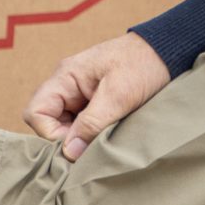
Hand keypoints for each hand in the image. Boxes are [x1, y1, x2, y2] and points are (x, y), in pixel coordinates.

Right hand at [23, 32, 171, 160]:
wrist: (168, 51)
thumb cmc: (143, 65)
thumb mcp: (119, 95)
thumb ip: (91, 123)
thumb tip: (69, 153)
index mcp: (65, 77)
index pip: (36, 113)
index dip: (51, 134)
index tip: (78, 143)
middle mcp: (67, 85)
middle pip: (47, 121)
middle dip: (66, 138)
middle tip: (93, 144)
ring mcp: (79, 94)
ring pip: (64, 126)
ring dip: (80, 137)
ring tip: (104, 138)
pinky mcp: (94, 102)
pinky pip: (81, 124)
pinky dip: (91, 134)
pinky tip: (108, 134)